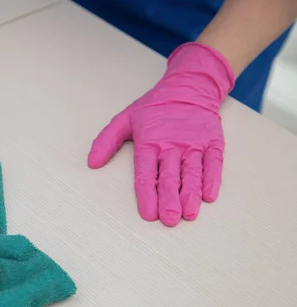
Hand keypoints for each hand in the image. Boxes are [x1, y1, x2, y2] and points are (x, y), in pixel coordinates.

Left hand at [88, 43, 234, 226]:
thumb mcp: (125, 119)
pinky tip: (209, 196)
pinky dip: (212, 179)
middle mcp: (172, 145)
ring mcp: (194, 144)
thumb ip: (107, 141)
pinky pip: (214, 162)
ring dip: (190, 194)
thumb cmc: (154, 107)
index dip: (147, 195)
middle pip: (170, 177)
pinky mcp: (212, 141)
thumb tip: (91, 163)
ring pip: (191, 172)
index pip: (146, 173)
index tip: (148, 214)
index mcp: (149, 142)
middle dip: (169, 200)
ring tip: (189, 214)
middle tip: (168, 220)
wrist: (188, 87)